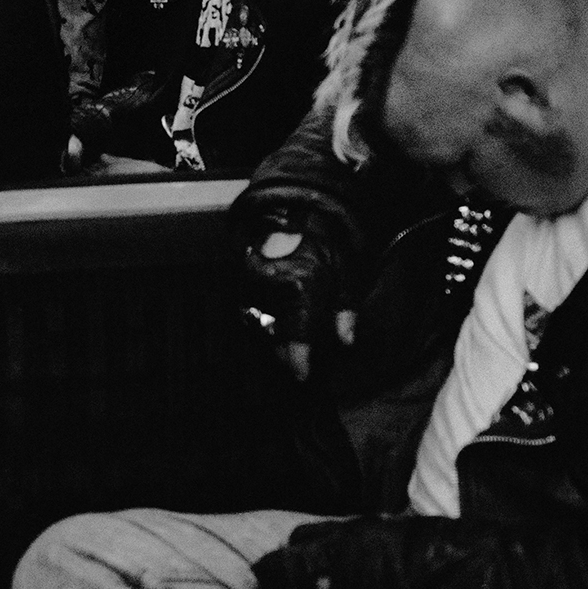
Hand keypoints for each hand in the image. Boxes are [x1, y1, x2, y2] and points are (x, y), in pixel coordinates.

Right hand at [237, 220, 355, 383]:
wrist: (295, 211)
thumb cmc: (326, 243)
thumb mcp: (347, 272)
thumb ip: (345, 309)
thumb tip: (346, 341)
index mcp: (301, 288)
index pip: (296, 335)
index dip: (298, 361)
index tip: (301, 377)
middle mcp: (271, 288)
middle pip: (273, 336)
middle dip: (284, 352)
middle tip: (297, 362)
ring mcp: (251, 283)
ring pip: (256, 324)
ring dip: (270, 336)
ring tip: (285, 342)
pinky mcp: (240, 278)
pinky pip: (247, 309)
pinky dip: (259, 319)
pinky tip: (273, 321)